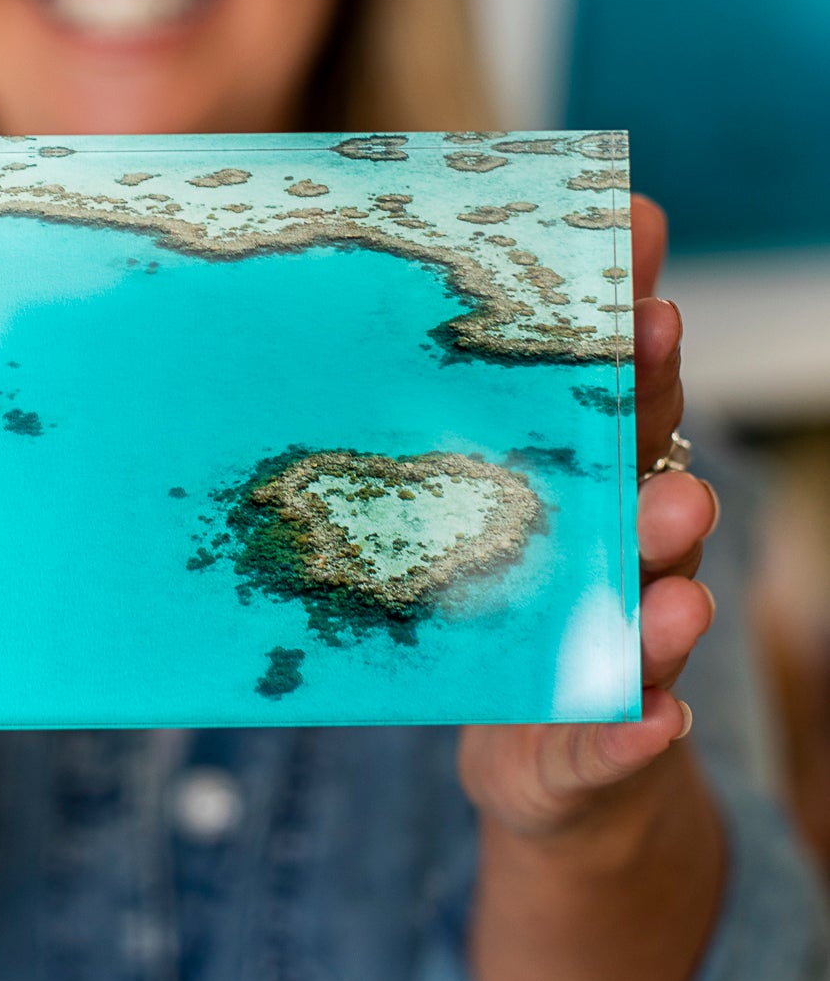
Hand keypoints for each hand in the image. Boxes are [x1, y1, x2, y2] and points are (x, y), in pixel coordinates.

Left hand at [458, 194, 718, 842]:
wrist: (532, 759)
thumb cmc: (473, 612)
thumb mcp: (430, 517)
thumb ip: (405, 431)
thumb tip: (305, 291)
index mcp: (576, 488)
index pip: (610, 387)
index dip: (619, 304)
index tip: (630, 221)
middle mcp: (615, 551)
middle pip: (643, 465)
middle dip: (649, 390)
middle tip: (656, 326)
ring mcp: (620, 643)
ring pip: (655, 595)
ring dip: (668, 556)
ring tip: (676, 517)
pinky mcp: (601, 741)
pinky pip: (622, 736)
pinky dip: (637, 725)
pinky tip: (653, 712)